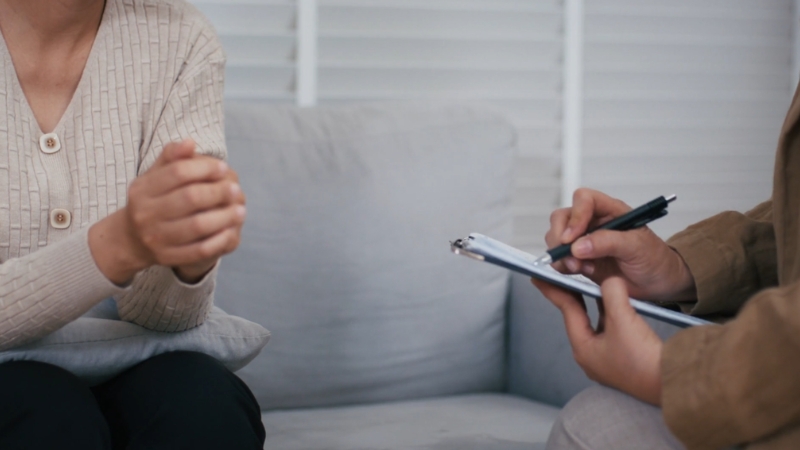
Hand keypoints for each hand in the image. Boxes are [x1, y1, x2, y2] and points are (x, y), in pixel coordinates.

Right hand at [89, 140, 245, 284]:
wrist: (131, 239)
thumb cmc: (152, 200)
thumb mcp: (154, 176)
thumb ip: (172, 157)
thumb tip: (190, 142)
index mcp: (142, 189)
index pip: (178, 173)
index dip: (204, 168)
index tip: (223, 167)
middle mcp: (146, 213)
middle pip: (189, 198)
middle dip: (218, 192)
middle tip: (236, 189)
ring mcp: (156, 237)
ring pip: (197, 226)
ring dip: (224, 217)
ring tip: (240, 210)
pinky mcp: (167, 257)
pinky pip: (199, 250)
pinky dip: (218, 239)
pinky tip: (231, 230)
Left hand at [532, 276, 662, 405]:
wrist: (671, 384)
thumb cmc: (644, 360)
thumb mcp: (623, 319)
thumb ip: (612, 294)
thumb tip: (609, 281)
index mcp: (584, 349)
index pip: (567, 311)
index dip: (555, 290)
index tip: (540, 276)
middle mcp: (592, 355)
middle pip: (578, 317)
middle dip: (573, 295)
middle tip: (564, 275)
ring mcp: (607, 357)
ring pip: (596, 321)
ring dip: (595, 302)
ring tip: (590, 281)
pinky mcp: (624, 357)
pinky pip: (611, 328)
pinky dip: (611, 312)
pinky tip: (617, 300)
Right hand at [546, 188, 695, 301]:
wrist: (658, 283)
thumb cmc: (654, 259)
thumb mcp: (637, 247)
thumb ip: (608, 243)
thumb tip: (578, 246)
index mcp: (610, 210)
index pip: (584, 199)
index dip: (575, 215)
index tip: (572, 238)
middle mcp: (593, 222)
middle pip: (563, 218)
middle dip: (560, 237)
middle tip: (570, 257)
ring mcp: (584, 241)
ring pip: (557, 238)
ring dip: (561, 254)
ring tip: (580, 268)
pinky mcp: (580, 259)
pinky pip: (560, 258)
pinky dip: (563, 266)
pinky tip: (581, 272)